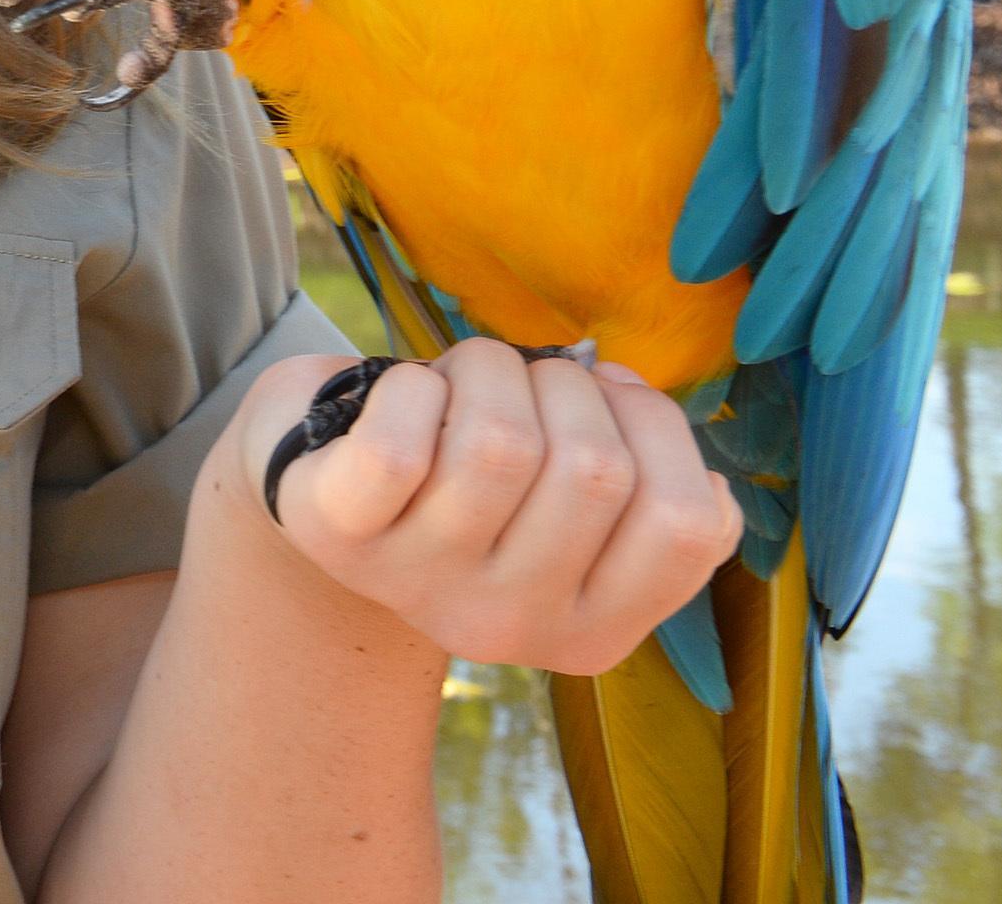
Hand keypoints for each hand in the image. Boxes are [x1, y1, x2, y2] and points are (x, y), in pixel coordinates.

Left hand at [233, 338, 745, 676]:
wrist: (317, 478)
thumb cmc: (461, 469)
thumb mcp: (567, 500)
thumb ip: (639, 480)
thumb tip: (655, 424)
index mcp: (592, 632)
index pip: (684, 523)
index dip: (658, 427)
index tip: (611, 394)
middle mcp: (509, 628)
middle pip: (594, 468)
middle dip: (565, 384)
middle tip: (520, 384)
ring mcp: (421, 588)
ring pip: (500, 441)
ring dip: (488, 369)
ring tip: (463, 380)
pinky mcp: (340, 535)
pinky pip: (400, 446)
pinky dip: (410, 388)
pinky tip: (404, 396)